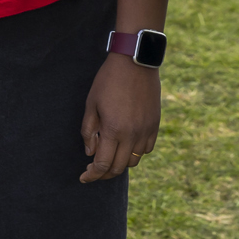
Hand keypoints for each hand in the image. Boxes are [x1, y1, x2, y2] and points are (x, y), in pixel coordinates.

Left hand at [79, 55, 159, 182]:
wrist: (135, 61)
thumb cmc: (109, 80)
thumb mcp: (91, 103)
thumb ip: (89, 131)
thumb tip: (90, 153)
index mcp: (114, 130)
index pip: (102, 165)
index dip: (92, 176)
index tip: (84, 177)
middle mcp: (132, 134)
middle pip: (118, 167)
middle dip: (103, 174)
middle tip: (94, 170)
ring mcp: (146, 130)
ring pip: (134, 161)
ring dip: (120, 163)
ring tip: (110, 155)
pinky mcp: (155, 124)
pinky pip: (147, 149)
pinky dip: (136, 153)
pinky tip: (127, 145)